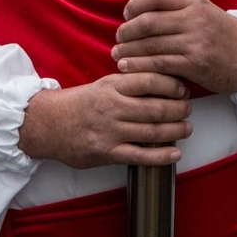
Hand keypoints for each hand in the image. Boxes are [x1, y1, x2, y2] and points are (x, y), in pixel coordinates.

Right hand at [17, 73, 190, 168]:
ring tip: (187, 128)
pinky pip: (140, 156)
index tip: (182, 89)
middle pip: (155, 107)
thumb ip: (128, 84)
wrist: (48, 124)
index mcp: (112, 86)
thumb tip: (162, 82)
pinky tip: (175, 153)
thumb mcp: (102, 85)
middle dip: (178, 109)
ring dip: (175, 130)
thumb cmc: (80, 104)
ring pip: (152, 131)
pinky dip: (161, 156)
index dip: (171, 84)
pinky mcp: (107, 153)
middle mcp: (112, 107)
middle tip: (188, 109)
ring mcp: (110, 131)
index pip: (148, 80)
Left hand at [113, 0, 236, 95]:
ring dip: (129, 50)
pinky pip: (160, 64)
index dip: (135, 3)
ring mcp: (196, 42)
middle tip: (119, 37)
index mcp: (195, 1)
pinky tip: (129, 67)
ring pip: (152, 44)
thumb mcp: (197, 9)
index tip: (126, 13)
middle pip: (149, 21)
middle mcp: (195, 19)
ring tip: (118, 54)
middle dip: (128, 30)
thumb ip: (164, 0)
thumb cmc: (219, 33)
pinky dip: (140, 66)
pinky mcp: (196, 64)